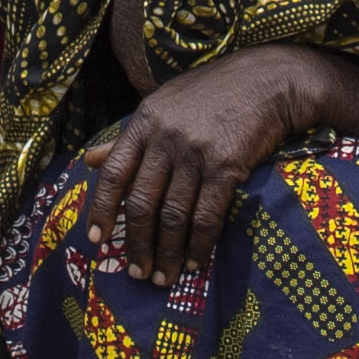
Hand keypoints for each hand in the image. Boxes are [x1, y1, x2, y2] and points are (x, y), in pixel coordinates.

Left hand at [72, 47, 326, 289]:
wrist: (269, 80)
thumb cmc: (213, 94)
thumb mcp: (164, 106)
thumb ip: (128, 137)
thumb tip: (90, 160)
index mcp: (145, 123)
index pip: (114, 173)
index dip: (101, 209)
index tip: (95, 240)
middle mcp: (165, 138)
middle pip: (142, 202)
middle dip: (137, 244)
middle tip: (138, 273)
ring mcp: (196, 152)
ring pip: (173, 215)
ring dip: (167, 253)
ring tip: (163, 278)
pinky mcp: (227, 166)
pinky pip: (207, 215)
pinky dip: (199, 245)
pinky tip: (195, 262)